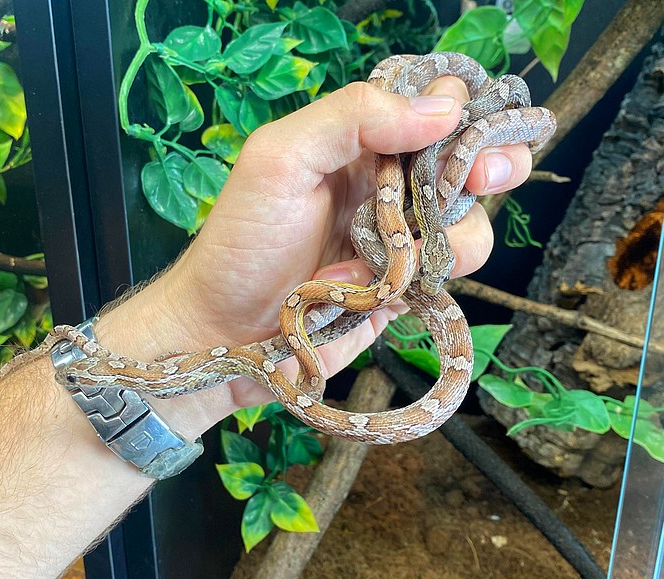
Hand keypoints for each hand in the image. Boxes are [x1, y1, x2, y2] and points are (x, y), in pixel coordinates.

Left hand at [98, 77, 532, 436]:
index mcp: (356, 140)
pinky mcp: (406, 282)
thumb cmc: (243, 242)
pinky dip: (439, 272)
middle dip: (491, 161)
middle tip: (486, 174)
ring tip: (406, 251)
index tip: (464, 125)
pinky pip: (453, 267)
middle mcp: (386, 182)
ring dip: (459, 229)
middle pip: (465, 157)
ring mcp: (400, 234)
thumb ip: (352, 118)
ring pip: (469, 217)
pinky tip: (389, 286)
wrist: (228, 332)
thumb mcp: (281, 160)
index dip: (458, 108)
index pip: (428, 105)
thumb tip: (443, 107)